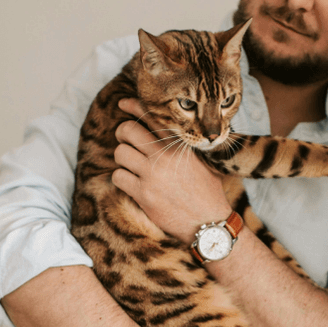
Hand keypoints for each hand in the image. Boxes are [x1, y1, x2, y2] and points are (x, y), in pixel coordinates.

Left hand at [111, 99, 232, 242]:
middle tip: (126, 139)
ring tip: (131, 164)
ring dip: (122, 158)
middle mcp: (164, 157)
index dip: (134, 106)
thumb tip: (176, 133)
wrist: (209, 223)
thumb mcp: (205, 163)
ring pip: (120, 153)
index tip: (123, 102)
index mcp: (180, 146)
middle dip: (122, 132)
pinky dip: (121, 178)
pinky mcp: (143, 194)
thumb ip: (188, 147)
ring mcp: (152, 175)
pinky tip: (131, 183)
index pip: (153, 118)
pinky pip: (118, 177)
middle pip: (128, 130)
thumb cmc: (209, 193)